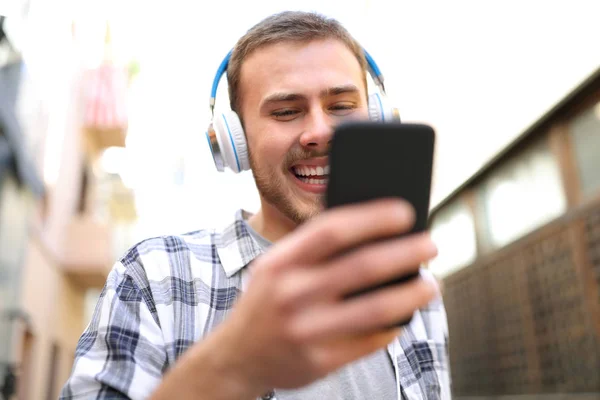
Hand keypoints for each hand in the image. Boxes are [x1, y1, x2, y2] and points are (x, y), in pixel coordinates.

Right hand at [206, 199, 438, 394]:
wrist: (237, 357)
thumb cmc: (267, 301)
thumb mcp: (274, 267)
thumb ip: (312, 249)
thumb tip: (373, 232)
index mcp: (281, 263)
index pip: (332, 230)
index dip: (373, 218)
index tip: (405, 212)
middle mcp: (291, 294)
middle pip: (362, 266)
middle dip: (405, 253)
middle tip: (430, 245)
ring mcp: (305, 330)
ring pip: (375, 309)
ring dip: (411, 294)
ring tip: (431, 285)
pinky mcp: (319, 361)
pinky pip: (370, 341)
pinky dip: (394, 326)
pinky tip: (405, 316)